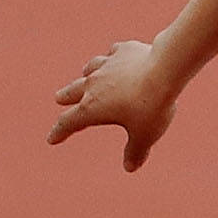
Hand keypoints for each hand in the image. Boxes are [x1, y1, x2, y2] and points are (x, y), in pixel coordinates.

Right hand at [48, 39, 177, 170]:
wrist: (165, 70)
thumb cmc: (151, 105)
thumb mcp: (145, 135)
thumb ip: (135, 151)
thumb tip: (130, 167)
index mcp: (92, 108)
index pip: (68, 122)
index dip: (59, 132)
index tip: (51, 139)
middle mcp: (94, 84)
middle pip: (73, 91)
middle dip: (66, 96)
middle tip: (59, 98)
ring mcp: (108, 64)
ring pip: (91, 68)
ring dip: (86, 74)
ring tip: (85, 74)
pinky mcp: (124, 51)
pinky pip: (113, 54)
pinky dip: (112, 58)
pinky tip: (115, 56)